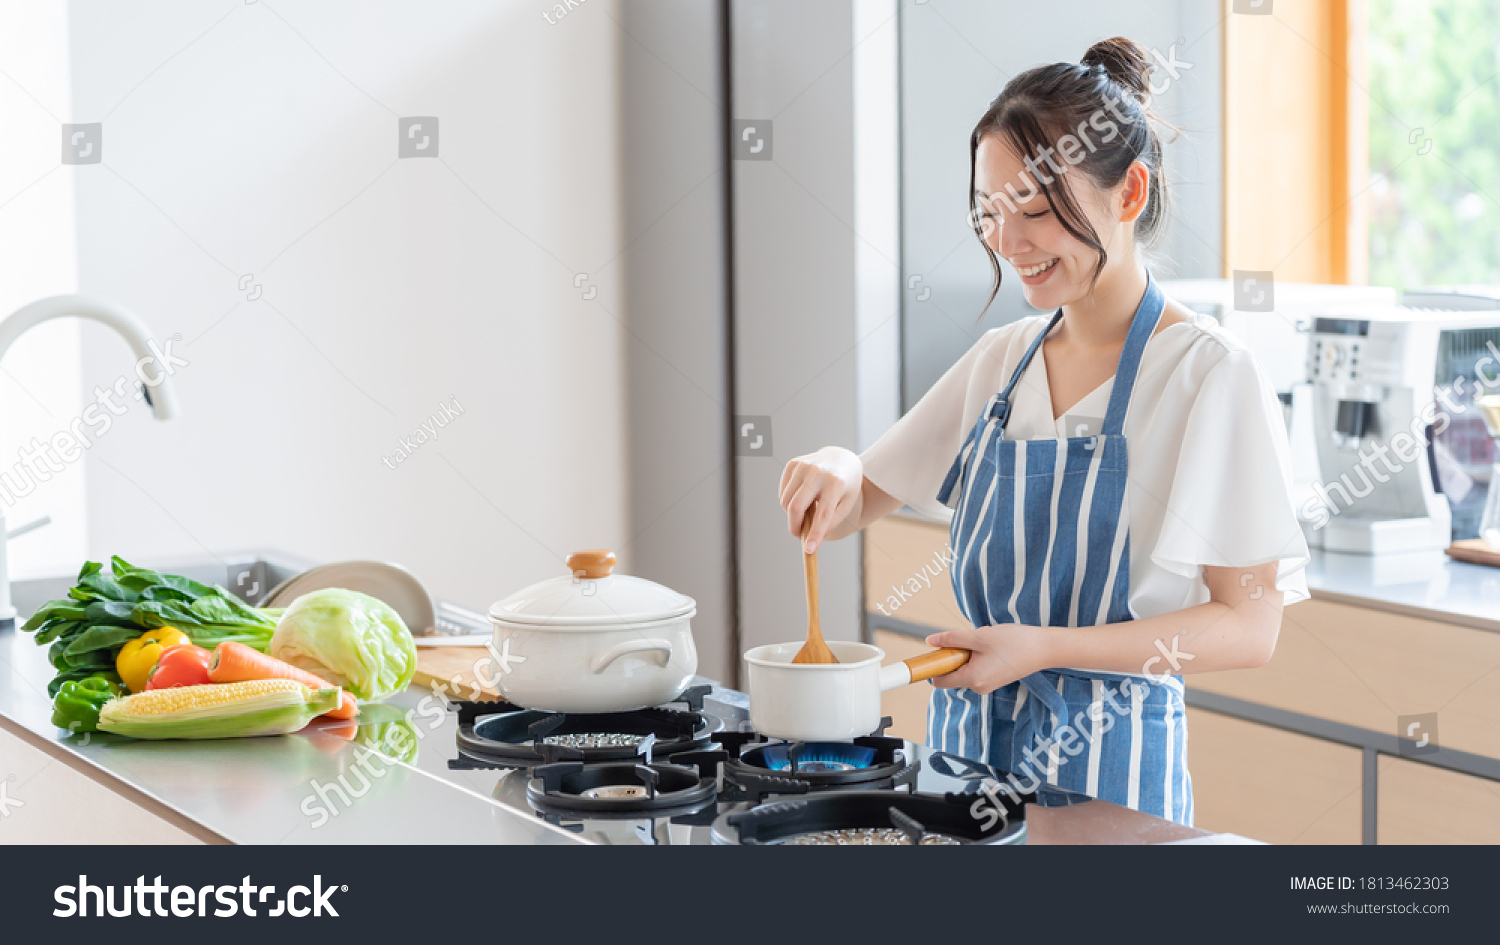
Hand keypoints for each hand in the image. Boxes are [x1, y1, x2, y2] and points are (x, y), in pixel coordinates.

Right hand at [779, 446, 862, 552]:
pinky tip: (802, 498)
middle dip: (795, 526)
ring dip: (792, 514)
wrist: (840, 458)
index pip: (822, 514)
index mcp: (835, 483)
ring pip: (785, 501)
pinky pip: (782, 492)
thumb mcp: (846, 504)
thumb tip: (811, 538)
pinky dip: (788, 501)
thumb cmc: (845, 486)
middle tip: (799, 535)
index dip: (814, 534)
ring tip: (806, 512)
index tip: (809, 549)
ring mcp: (802, 466)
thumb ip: (831, 522)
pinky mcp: (792, 464)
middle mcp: (817, 472)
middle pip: (796, 507)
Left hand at [924, 624, 1051, 694]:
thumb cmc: (1014, 642)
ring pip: (965, 668)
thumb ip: (952, 639)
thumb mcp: (979, 636)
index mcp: (972, 679)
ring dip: (969, 653)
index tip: (935, 652)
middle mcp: (979, 687)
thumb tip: (931, 641)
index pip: (939, 681)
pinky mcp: (995, 679)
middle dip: (955, 655)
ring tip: (987, 642)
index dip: (933, 666)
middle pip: (952, 673)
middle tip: (970, 640)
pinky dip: (979, 655)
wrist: (1044, 649)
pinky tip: (994, 646)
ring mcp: (987, 684)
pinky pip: (977, 667)